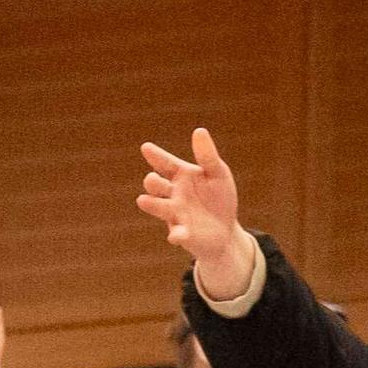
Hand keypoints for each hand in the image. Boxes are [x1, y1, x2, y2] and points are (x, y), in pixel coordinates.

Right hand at [136, 128, 255, 298]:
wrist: (224, 230)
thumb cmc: (218, 198)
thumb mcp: (218, 174)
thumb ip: (208, 156)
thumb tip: (199, 130)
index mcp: (181, 176)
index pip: (166, 163)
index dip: (156, 156)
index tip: (146, 147)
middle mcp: (173, 194)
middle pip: (157, 186)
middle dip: (153, 182)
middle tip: (152, 178)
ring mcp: (176, 214)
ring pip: (161, 208)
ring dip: (153, 205)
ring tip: (142, 201)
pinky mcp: (184, 234)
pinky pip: (178, 233)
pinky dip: (177, 235)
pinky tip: (176, 236)